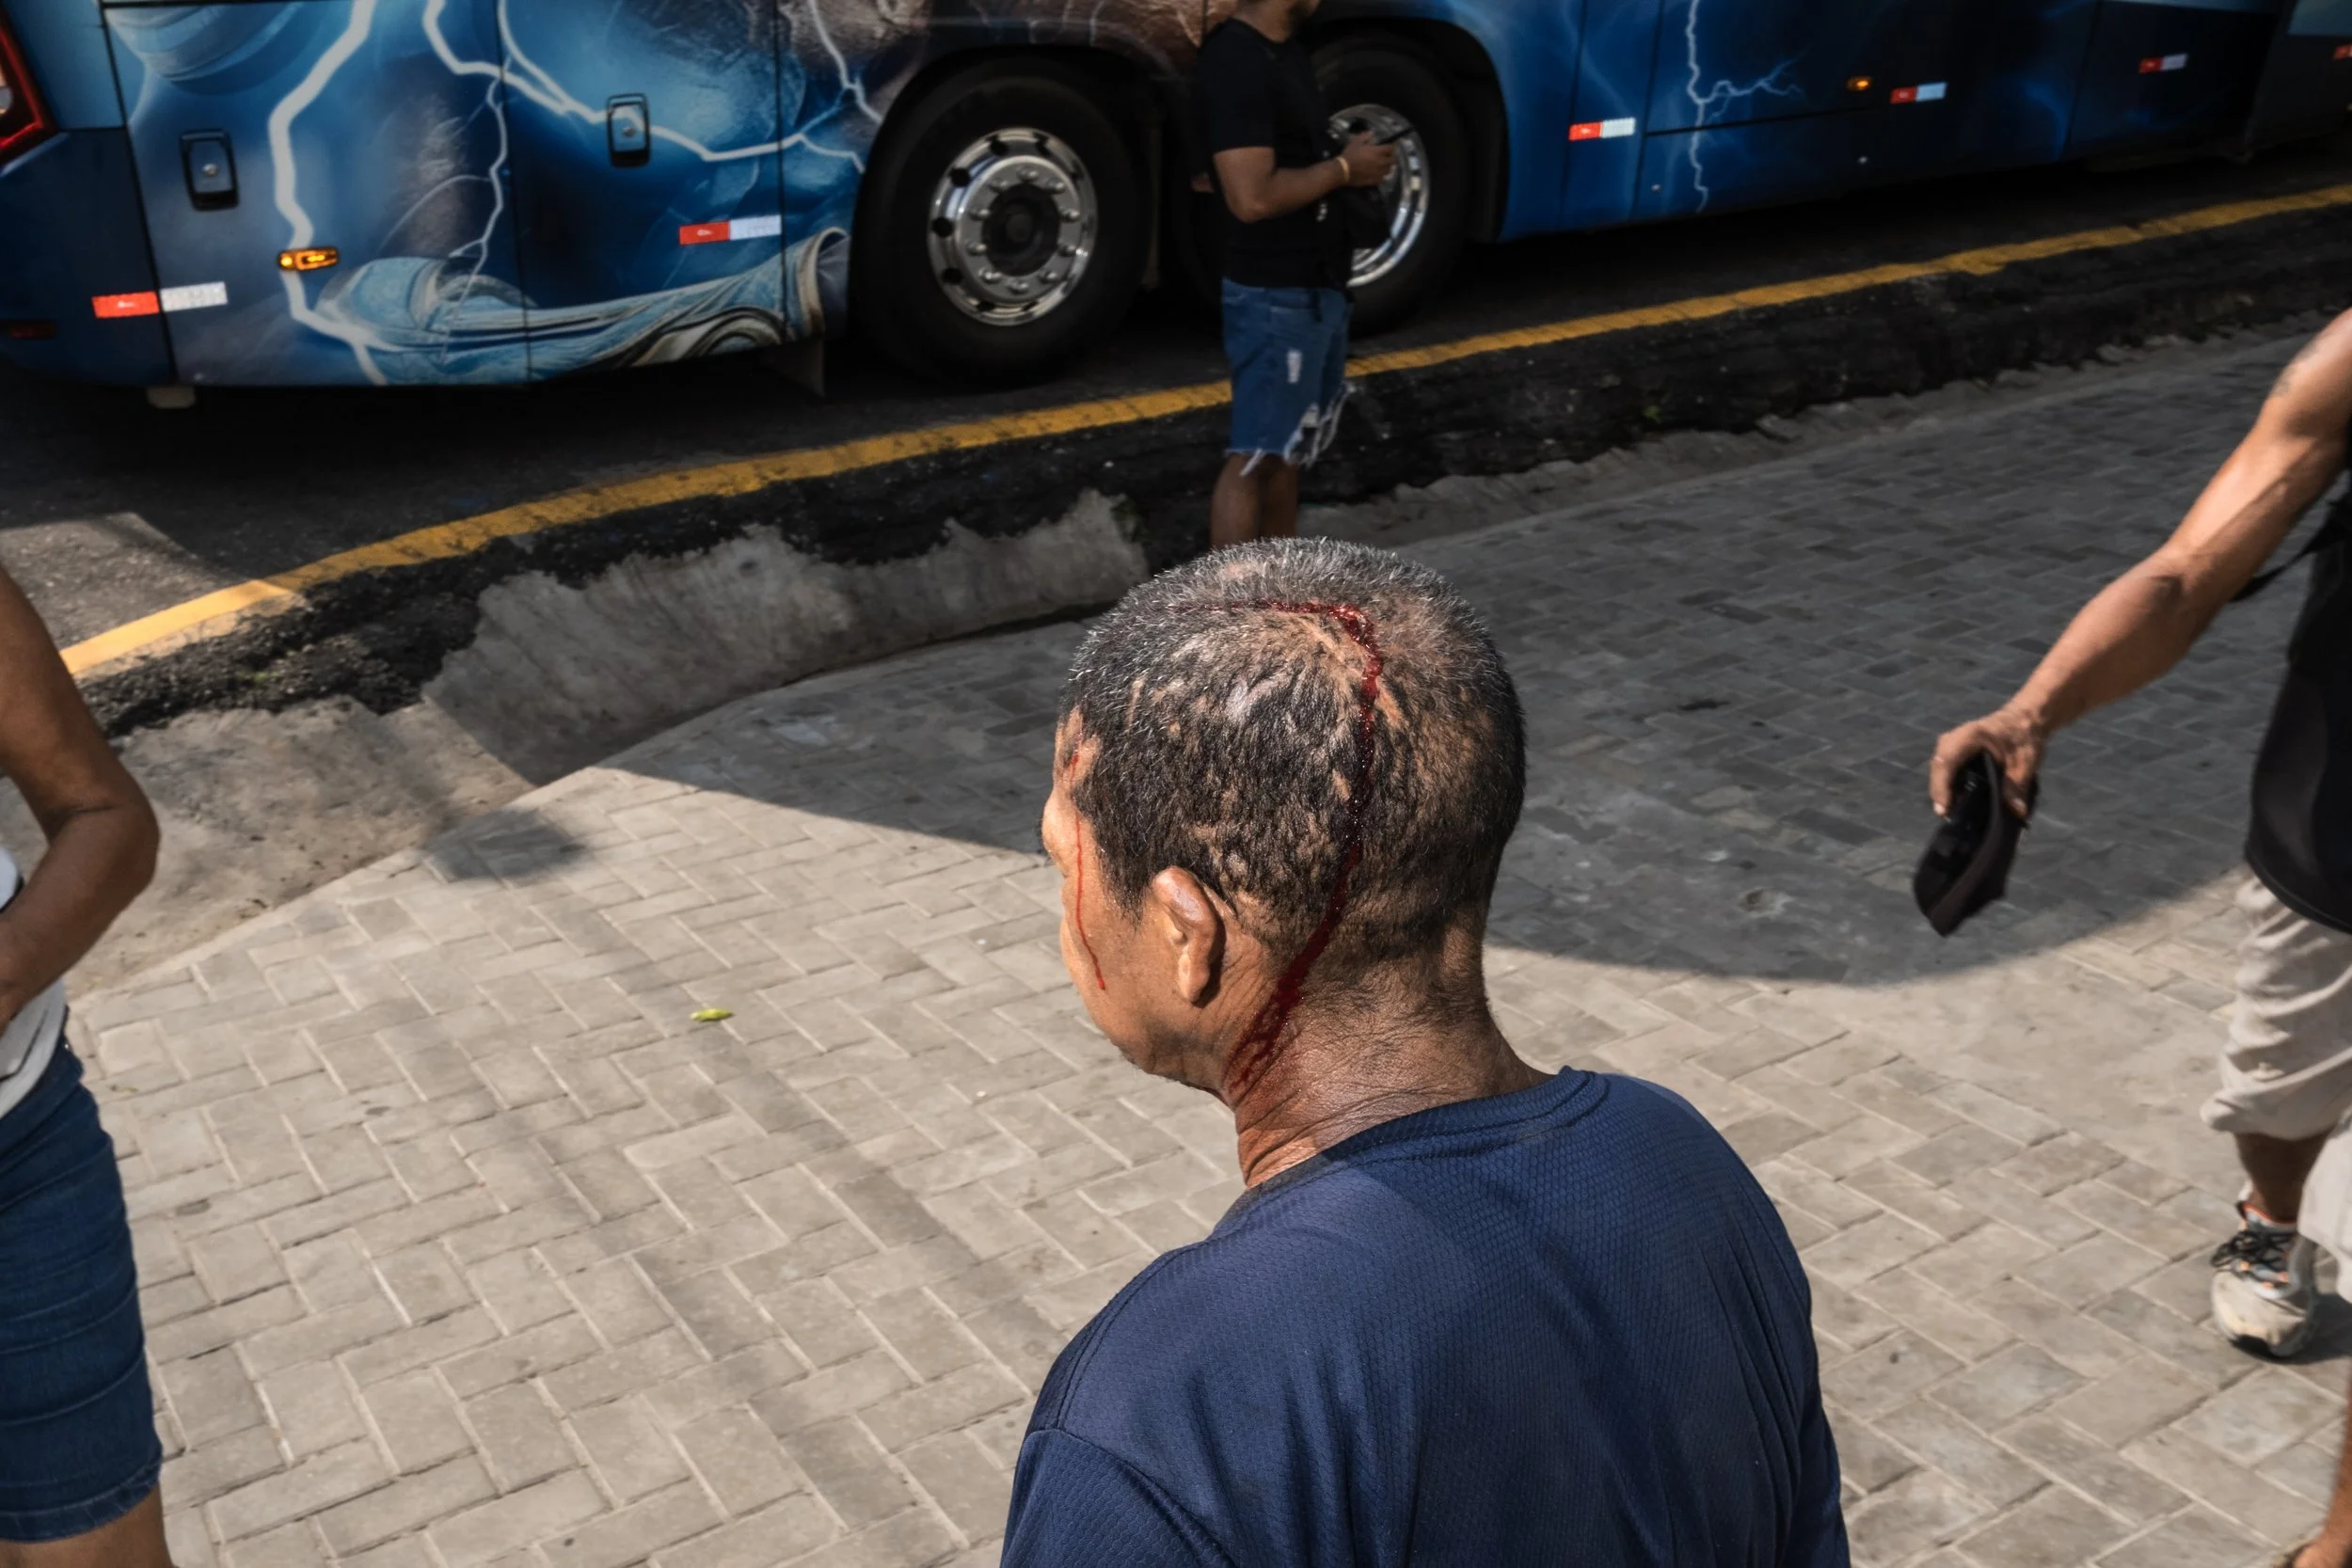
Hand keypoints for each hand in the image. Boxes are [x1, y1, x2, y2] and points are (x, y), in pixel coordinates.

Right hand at [1341, 131, 1397, 185]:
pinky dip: (1383, 176)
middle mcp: (1381, 162)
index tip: (1391, 144)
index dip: (1392, 146)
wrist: (1343, 170)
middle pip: (1393, 160)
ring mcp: (1379, 172)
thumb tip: (1371, 133)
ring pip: (1389, 170)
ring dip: (1388, 166)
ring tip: (1385, 165)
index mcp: (1378, 152)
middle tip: (1388, 155)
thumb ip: (1365, 136)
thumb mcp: (1356, 141)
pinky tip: (1380, 174)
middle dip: (1392, 156)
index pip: (1391, 148)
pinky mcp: (1374, 181)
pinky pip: (1383, 179)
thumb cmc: (1350, 155)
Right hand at [1929, 707, 2044, 819]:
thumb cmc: (2023, 737)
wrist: (2024, 720)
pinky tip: (1957, 800)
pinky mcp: (1953, 752)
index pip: (1947, 762)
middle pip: (1939, 768)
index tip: (1945, 809)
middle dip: (1941, 793)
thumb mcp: (2025, 761)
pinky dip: (1948, 785)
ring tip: (1953, 812)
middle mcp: (1953, 739)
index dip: (1943, 786)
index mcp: (1969, 737)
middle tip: (1949, 817)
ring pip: (1940, 770)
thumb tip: (2017, 811)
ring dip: (1943, 790)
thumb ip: (2018, 785)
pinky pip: (1945, 769)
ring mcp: (1950, 744)